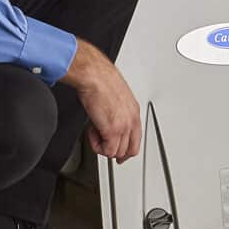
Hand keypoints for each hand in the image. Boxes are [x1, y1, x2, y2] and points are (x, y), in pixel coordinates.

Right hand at [65, 40, 141, 161]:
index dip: (127, 150)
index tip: (118, 153)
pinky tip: (91, 132)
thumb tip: (110, 119)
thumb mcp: (116, 96)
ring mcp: (123, 126)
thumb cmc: (101, 80)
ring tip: (95, 133)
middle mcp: (132, 120)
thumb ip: (118, 111)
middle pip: (130, 150)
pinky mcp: (111, 130)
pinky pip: (107, 151)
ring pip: (117, 152)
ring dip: (103, 147)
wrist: (94, 75)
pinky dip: (97, 146)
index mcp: (134, 111)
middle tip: (103, 147)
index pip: (136, 139)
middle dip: (115, 151)